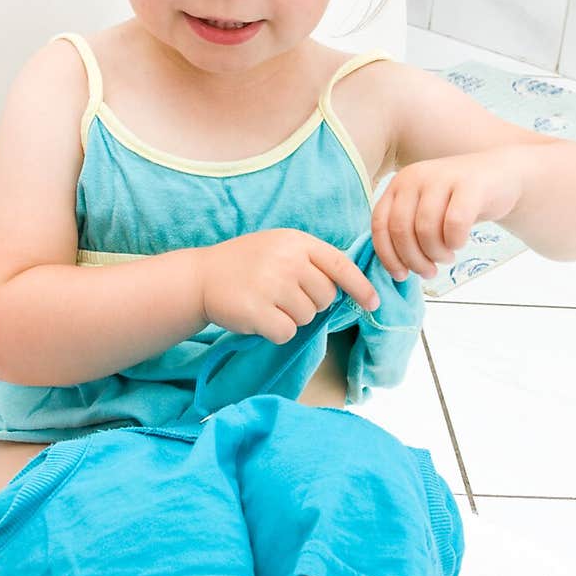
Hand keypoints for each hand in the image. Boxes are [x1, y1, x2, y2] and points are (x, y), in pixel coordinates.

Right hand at [195, 228, 380, 344]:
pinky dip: (276, 332)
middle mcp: (288, 260)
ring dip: (291, 318)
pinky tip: (259, 317)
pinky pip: (287, 333)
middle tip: (283, 296)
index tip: (374, 303)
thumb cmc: (246, 264)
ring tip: (267, 303)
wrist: (202, 277)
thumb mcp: (279, 247)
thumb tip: (348, 286)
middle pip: (326, 298)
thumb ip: (311, 260)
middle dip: (310, 304)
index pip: (340, 265)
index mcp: (297, 242)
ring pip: (307, 317)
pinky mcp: (257, 310)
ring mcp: (272, 284)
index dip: (361, 287)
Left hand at [372, 150, 524, 279]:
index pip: (380, 224)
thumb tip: (395, 269)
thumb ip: (406, 230)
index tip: (402, 275)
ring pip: (425, 230)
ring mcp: (442, 177)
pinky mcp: (470, 185)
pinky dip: (455, 242)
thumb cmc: (458, 201)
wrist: (502, 176)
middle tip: (429, 271)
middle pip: (401, 230)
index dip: (388, 256)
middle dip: (414, 260)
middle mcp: (415, 176)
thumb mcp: (424, 210)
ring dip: (435, 254)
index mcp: (399, 184)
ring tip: (446, 257)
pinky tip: (459, 243)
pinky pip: (454, 224)